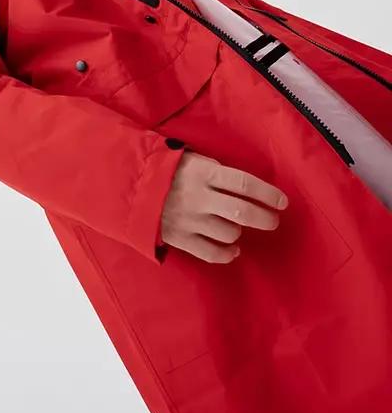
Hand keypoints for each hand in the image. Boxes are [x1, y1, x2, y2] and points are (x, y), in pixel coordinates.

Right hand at [160, 151, 288, 263]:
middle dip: (264, 218)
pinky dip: (227, 253)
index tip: (282, 201)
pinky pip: (211, 253)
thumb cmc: (165, 169)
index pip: (244, 184)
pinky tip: (233, 249)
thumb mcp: (190, 159)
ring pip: (229, 233)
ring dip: (240, 232)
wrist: (130, 187)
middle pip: (242, 212)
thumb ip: (215, 171)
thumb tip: (241, 187)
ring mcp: (190, 221)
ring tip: (238, 227)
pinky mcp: (181, 239)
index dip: (267, 194)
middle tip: (272, 220)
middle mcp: (200, 198)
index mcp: (203, 174)